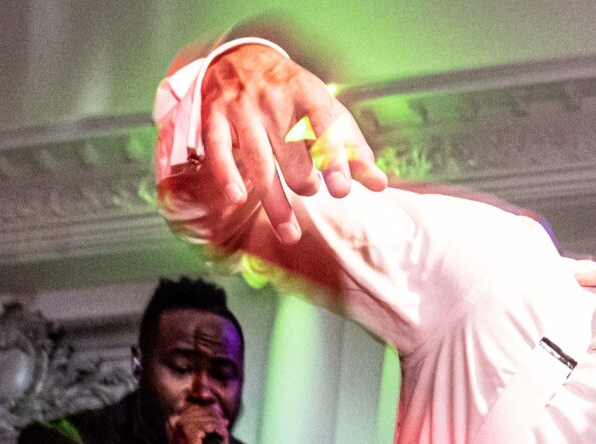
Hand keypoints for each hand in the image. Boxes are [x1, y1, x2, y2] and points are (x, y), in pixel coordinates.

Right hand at [189, 40, 384, 242]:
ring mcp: (242, 108)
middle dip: (305, 183)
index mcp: (309, 94)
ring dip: (275, 203)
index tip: (341, 189)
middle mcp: (274, 100)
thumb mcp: (327, 112)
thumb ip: (353, 149)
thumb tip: (380, 185)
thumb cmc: (294, 96)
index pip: (324, 128)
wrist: (242, 56)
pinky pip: (218, 149)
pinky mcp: (215, 116)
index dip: (333, 159)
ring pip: (260, 163)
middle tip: (308, 188)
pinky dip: (227, 175)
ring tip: (290, 234)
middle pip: (293, 156)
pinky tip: (237, 199)